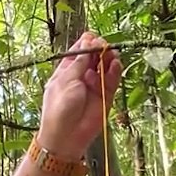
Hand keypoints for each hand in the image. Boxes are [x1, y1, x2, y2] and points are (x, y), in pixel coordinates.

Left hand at [35, 32, 122, 158]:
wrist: (66, 137)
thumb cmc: (60, 108)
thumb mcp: (66, 81)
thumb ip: (80, 62)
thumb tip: (88, 42)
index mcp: (67, 70)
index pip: (79, 50)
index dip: (86, 42)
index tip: (93, 38)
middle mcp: (82, 76)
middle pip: (94, 55)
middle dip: (100, 48)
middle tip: (103, 46)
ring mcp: (94, 85)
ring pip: (105, 66)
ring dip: (109, 58)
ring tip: (111, 55)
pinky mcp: (106, 96)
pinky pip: (112, 80)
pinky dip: (115, 71)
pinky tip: (115, 65)